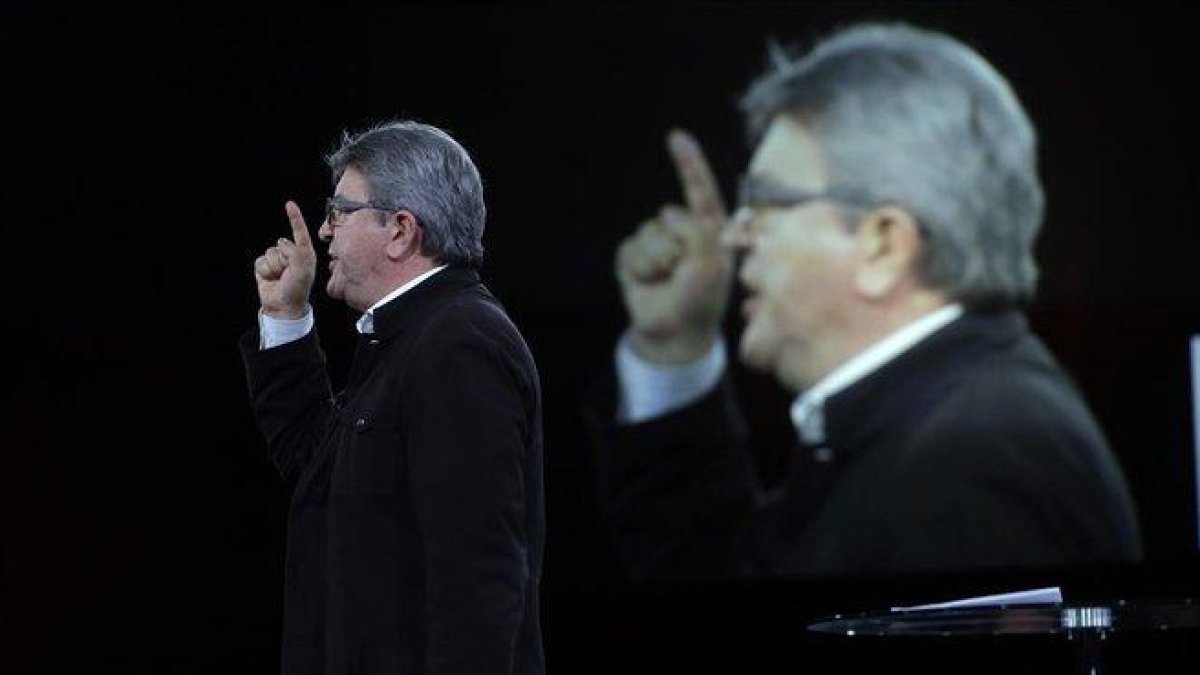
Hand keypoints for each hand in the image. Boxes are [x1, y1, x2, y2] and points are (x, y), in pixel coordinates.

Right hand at [253, 201, 316, 318]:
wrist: (282, 306)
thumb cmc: (297, 289)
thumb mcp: (302, 270)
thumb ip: (295, 252)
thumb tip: (282, 243)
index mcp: (305, 253)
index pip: (299, 232)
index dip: (294, 218)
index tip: (289, 204)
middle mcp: (291, 254)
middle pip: (280, 245)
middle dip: (282, 260)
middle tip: (288, 275)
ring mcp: (277, 259)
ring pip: (269, 253)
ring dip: (273, 267)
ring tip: (279, 278)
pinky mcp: (265, 265)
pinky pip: (260, 260)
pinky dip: (264, 271)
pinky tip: (270, 279)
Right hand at [615, 129, 732, 363]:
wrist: (673, 332)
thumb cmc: (701, 300)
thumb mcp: (710, 265)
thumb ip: (695, 232)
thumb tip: (665, 214)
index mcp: (708, 229)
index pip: (699, 190)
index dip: (688, 162)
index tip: (676, 137)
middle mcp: (681, 231)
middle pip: (670, 218)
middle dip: (676, 248)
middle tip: (684, 276)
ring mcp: (656, 242)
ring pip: (649, 234)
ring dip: (659, 263)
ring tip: (667, 282)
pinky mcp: (633, 256)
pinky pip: (632, 249)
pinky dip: (641, 269)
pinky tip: (649, 283)